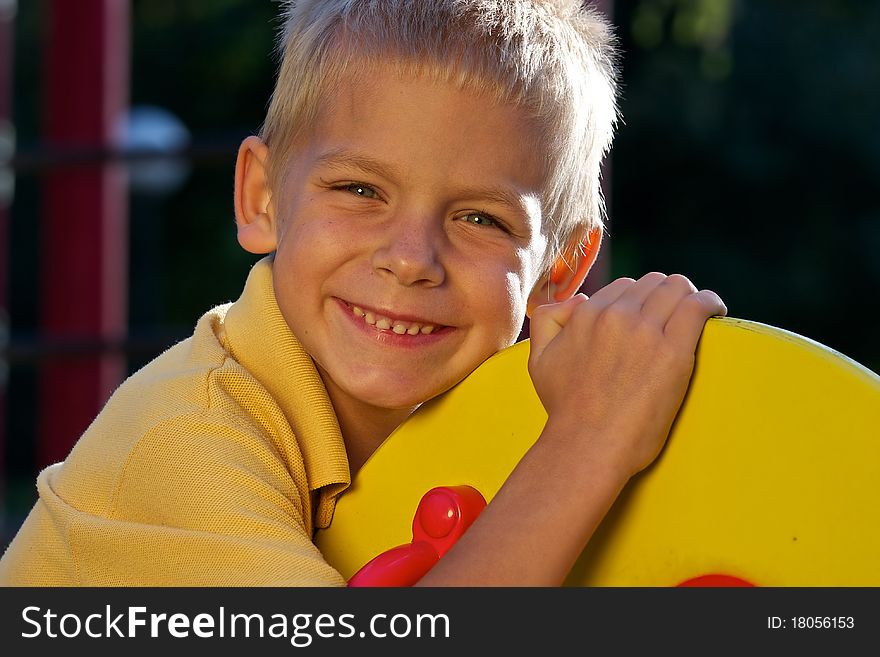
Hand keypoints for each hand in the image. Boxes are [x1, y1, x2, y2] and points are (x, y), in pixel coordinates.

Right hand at [528, 272, 726, 479]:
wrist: (586, 444)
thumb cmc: (565, 410)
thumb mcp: (539, 359)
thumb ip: (549, 320)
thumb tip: (579, 301)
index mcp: (587, 314)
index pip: (625, 287)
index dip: (640, 300)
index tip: (650, 314)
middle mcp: (616, 316)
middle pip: (653, 283)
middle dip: (665, 295)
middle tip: (675, 315)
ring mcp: (646, 332)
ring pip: (677, 288)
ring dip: (689, 296)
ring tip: (698, 312)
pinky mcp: (673, 352)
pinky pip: (698, 306)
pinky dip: (710, 303)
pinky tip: (715, 311)